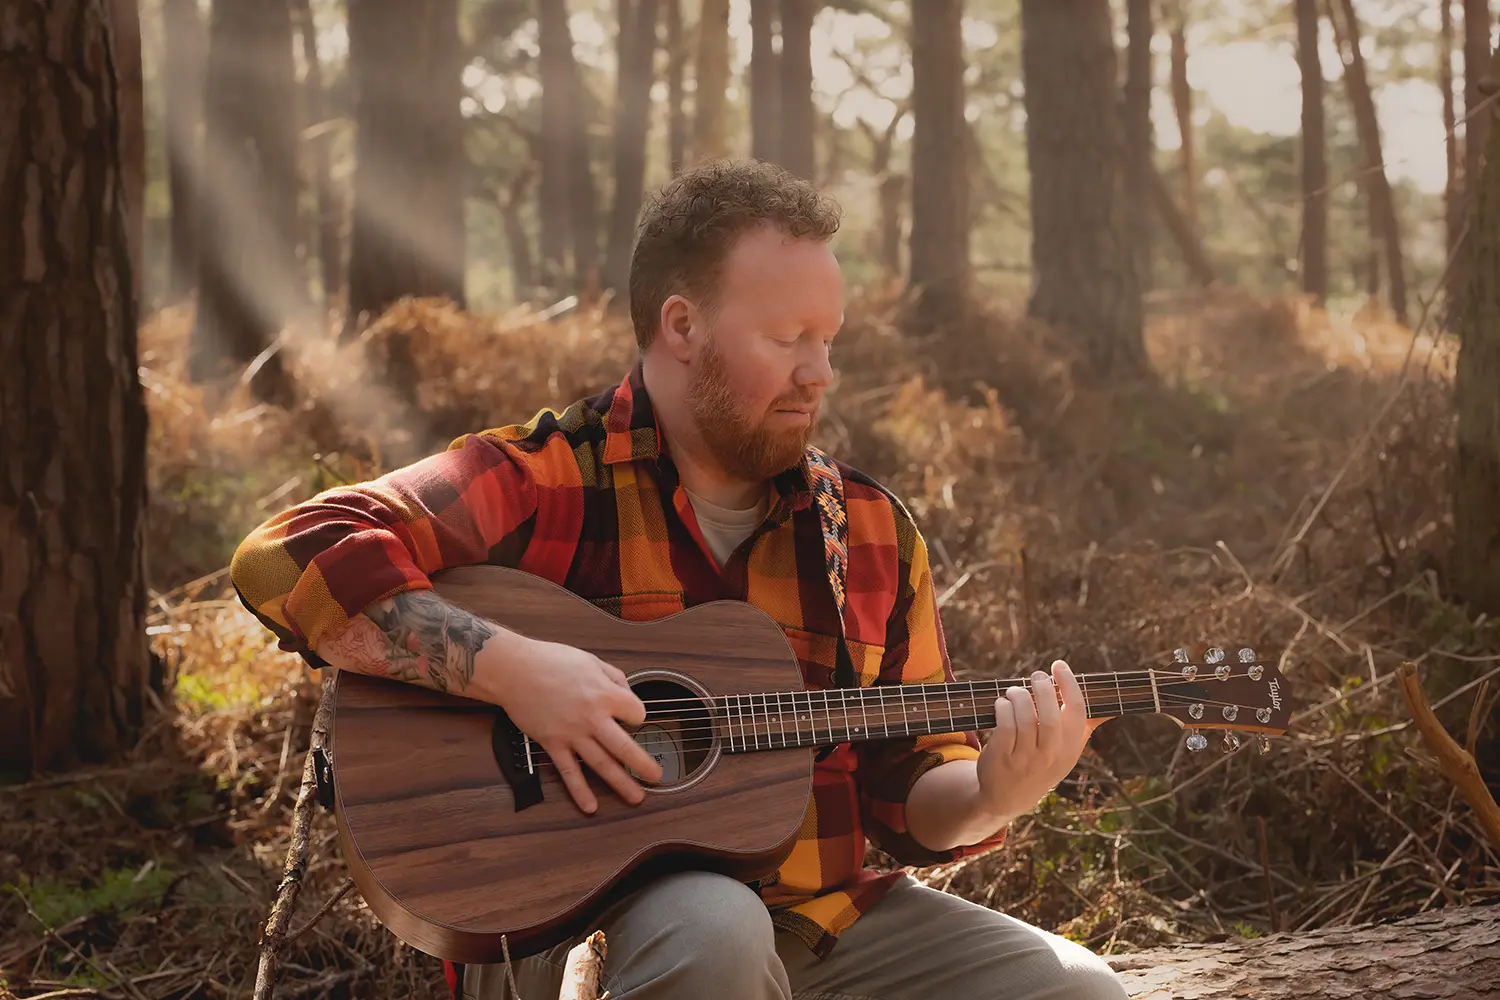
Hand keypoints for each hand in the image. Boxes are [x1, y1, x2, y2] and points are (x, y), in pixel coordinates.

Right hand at [487, 637, 663, 813]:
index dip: (637, 715)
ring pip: (601, 764)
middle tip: (656, 776)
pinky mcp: (553, 744)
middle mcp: (592, 717)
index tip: (632, 716)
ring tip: (636, 797)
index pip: (636, 712)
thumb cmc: (550, 661)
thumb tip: (626, 691)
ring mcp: (572, 734)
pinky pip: (569, 772)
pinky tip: (590, 806)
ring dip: (621, 783)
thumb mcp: (591, 660)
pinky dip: (579, 791)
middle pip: (625, 747)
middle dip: (643, 765)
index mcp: (604, 694)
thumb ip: (614, 677)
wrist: (514, 669)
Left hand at [974, 660, 1089, 823]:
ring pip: (1024, 716)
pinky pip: (1005, 724)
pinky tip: (1003, 704)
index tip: (1059, 665)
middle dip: (1042, 687)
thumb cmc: (1040, 765)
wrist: (1006, 798)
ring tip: (1015, 691)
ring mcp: (1025, 758)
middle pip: (1049, 714)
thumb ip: (1083, 729)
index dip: (1069, 683)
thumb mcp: (1066, 753)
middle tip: (1036, 676)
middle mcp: (1050, 755)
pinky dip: (1003, 707)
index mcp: (1070, 749)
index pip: (1077, 711)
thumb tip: (1110, 707)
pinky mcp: (1002, 757)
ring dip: (1018, 695)